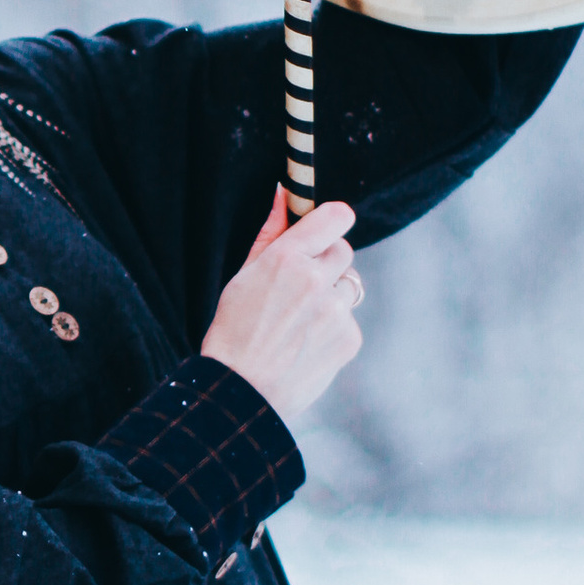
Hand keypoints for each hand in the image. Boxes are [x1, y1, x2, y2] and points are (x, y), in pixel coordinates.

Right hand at [199, 196, 362, 437]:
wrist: (239, 390)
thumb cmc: (234, 330)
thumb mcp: (242, 275)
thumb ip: (270, 233)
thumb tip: (283, 194)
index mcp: (286, 258)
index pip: (337, 217)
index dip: (334, 222)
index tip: (327, 230)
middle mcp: (315, 280)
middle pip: (344, 252)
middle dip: (327, 264)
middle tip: (300, 289)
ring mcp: (335, 311)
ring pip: (349, 287)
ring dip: (330, 298)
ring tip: (298, 323)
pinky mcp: (348, 339)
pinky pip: (349, 320)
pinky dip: (332, 329)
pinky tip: (305, 344)